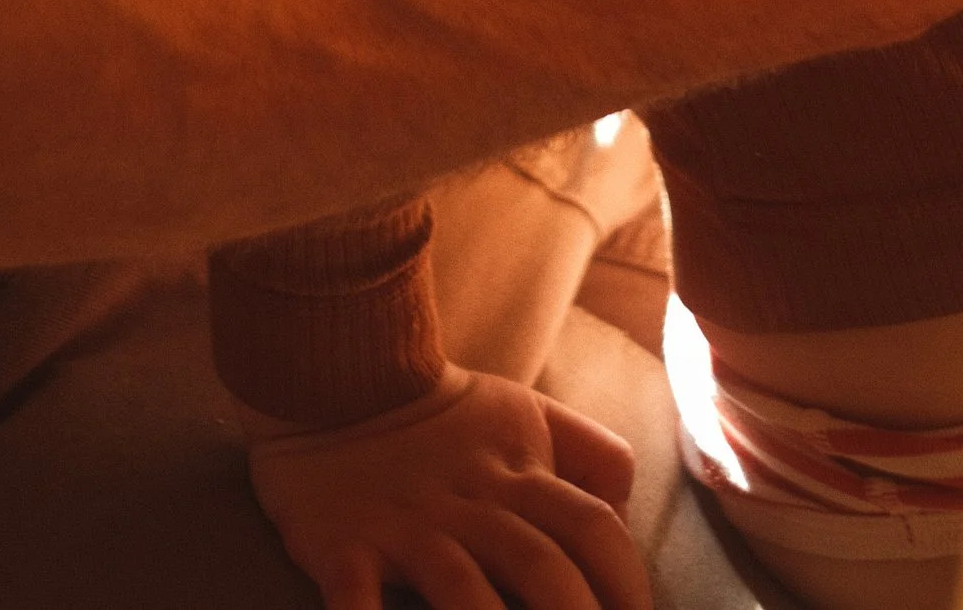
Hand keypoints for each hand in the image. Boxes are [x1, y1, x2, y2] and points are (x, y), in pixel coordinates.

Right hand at [246, 364, 649, 609]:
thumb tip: (626, 523)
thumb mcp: (528, 415)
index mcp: (518, 472)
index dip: (628, 584)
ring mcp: (407, 527)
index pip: (594, 528)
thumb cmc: (445, 416)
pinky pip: (357, 604)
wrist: (334, 376)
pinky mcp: (343, 546)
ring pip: (465, 595)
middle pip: (543, 569)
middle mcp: (471, 503)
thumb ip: (590, 457)